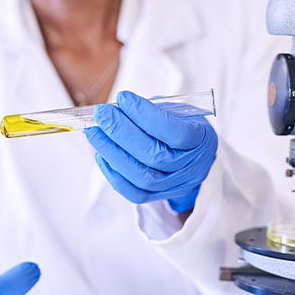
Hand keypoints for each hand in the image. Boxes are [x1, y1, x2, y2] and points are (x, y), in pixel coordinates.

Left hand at [85, 90, 217, 212]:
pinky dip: (112, 173)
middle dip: (122, 132)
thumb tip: (118, 109)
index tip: (123, 98)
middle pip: (154, 155)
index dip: (146, 115)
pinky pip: (132, 192)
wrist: (194, 159)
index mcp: (201, 140)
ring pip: (141, 176)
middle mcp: (190, 167)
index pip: (175, 131)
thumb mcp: (178, 112)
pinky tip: (100, 153)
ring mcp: (173, 185)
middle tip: (102, 114)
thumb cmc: (182, 127)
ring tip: (94, 132)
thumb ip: (154, 110)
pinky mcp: (156, 196)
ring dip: (112, 152)